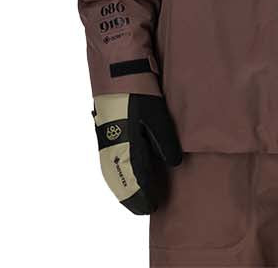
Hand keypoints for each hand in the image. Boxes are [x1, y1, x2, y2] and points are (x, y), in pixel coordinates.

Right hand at [92, 92, 183, 213]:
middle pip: (120, 184)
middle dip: (132, 198)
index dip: (144, 197)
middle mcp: (112, 149)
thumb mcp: (157, 116)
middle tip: (146, 208)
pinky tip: (123, 177)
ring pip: (111, 175)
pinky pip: (107, 164)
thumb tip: (173, 165)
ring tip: (134, 199)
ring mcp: (105, 142)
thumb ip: (165, 142)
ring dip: (122, 190)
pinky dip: (115, 176)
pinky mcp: (103, 134)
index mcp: (126, 147)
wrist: (115, 68)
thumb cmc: (137, 90)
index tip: (153, 207)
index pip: (135, 182)